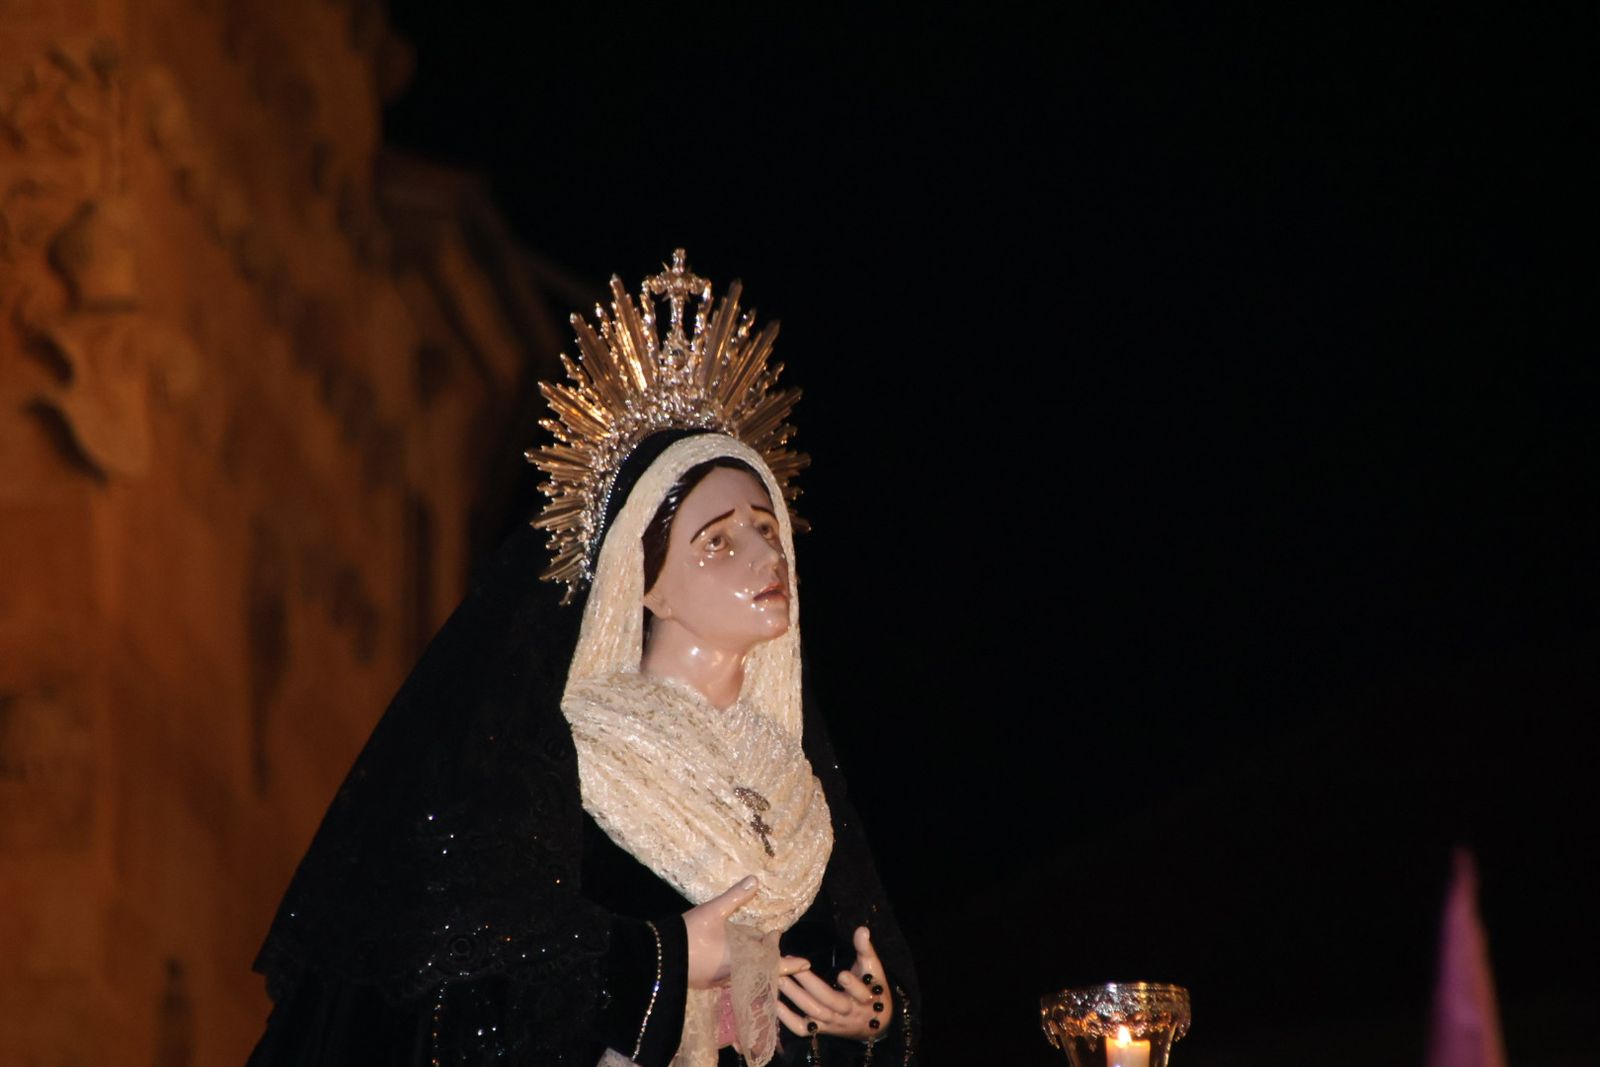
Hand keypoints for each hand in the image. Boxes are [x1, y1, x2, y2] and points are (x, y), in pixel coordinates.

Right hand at [685, 877, 815, 989]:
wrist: (659, 958)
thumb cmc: (689, 934)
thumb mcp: (713, 911)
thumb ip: (735, 896)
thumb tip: (755, 879)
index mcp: (741, 959)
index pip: (772, 965)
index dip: (789, 964)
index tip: (805, 962)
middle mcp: (733, 974)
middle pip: (762, 972)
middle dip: (776, 964)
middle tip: (790, 958)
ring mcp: (718, 980)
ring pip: (746, 975)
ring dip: (758, 966)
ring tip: (766, 955)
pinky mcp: (706, 982)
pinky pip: (732, 977)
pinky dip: (742, 968)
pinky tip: (739, 960)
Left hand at [776, 926, 892, 1041]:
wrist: (875, 1023)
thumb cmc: (872, 990)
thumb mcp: (873, 969)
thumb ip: (865, 950)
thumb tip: (862, 930)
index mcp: (865, 997)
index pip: (860, 993)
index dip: (852, 985)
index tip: (842, 974)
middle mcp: (848, 1012)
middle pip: (829, 1000)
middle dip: (810, 983)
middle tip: (792, 966)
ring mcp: (833, 1023)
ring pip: (813, 1012)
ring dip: (795, 995)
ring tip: (780, 977)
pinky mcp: (821, 1029)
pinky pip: (802, 1029)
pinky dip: (787, 1019)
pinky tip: (776, 1003)